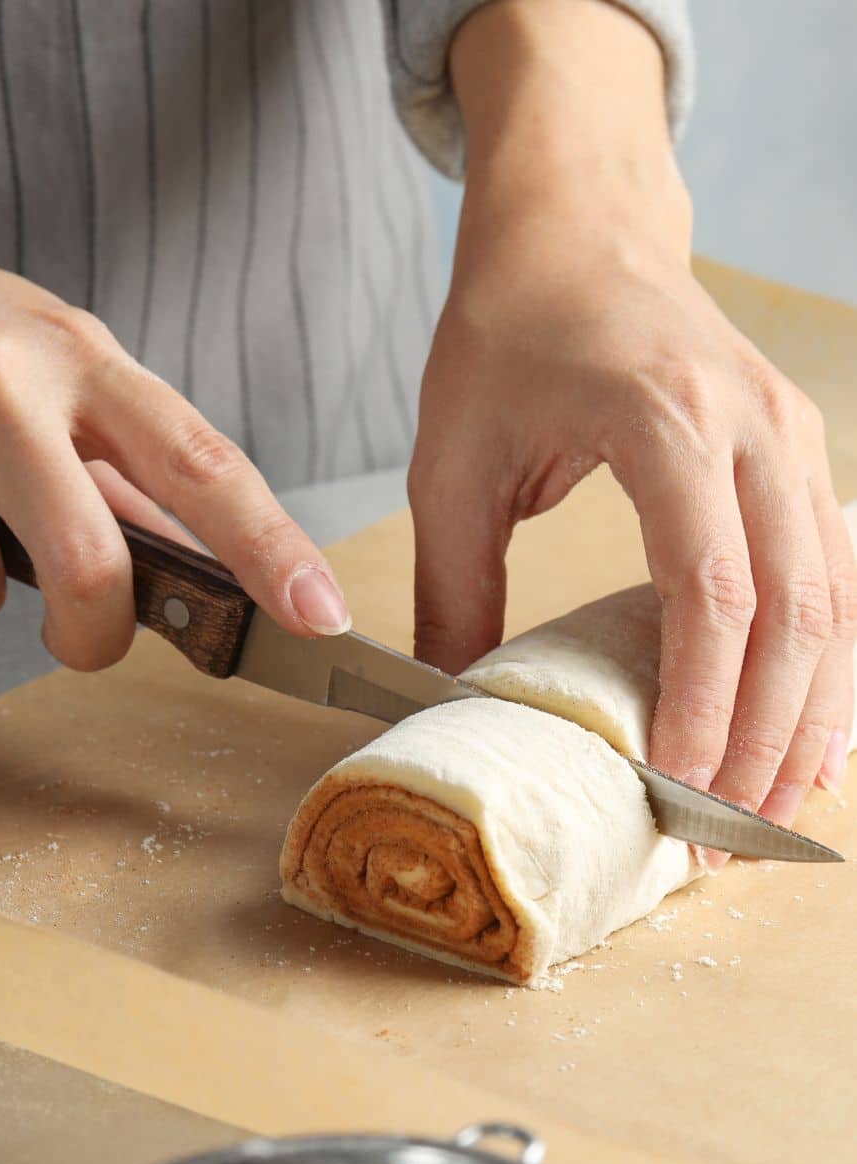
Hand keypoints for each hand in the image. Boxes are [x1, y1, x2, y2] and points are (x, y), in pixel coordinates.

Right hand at [0, 257, 349, 670]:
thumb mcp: (65, 376)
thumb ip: (131, 471)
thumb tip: (207, 572)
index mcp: (91, 362)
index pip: (205, 465)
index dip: (270, 547)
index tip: (321, 613)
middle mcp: (19, 384)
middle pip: (93, 565)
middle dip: (97, 636)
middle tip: (87, 636)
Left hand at [409, 0, 856, 827]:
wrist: (578, 233)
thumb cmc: (510, 331)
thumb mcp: (453, 459)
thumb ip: (453, 587)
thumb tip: (446, 702)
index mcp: (665, 418)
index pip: (711, 587)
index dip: (701, 701)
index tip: (674, 783)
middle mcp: (753, 425)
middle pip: (794, 610)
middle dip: (765, 734)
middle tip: (724, 830)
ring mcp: (792, 433)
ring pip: (837, 600)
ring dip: (812, 712)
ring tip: (772, 805)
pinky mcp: (798, 450)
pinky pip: (838, 571)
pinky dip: (830, 659)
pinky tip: (811, 726)